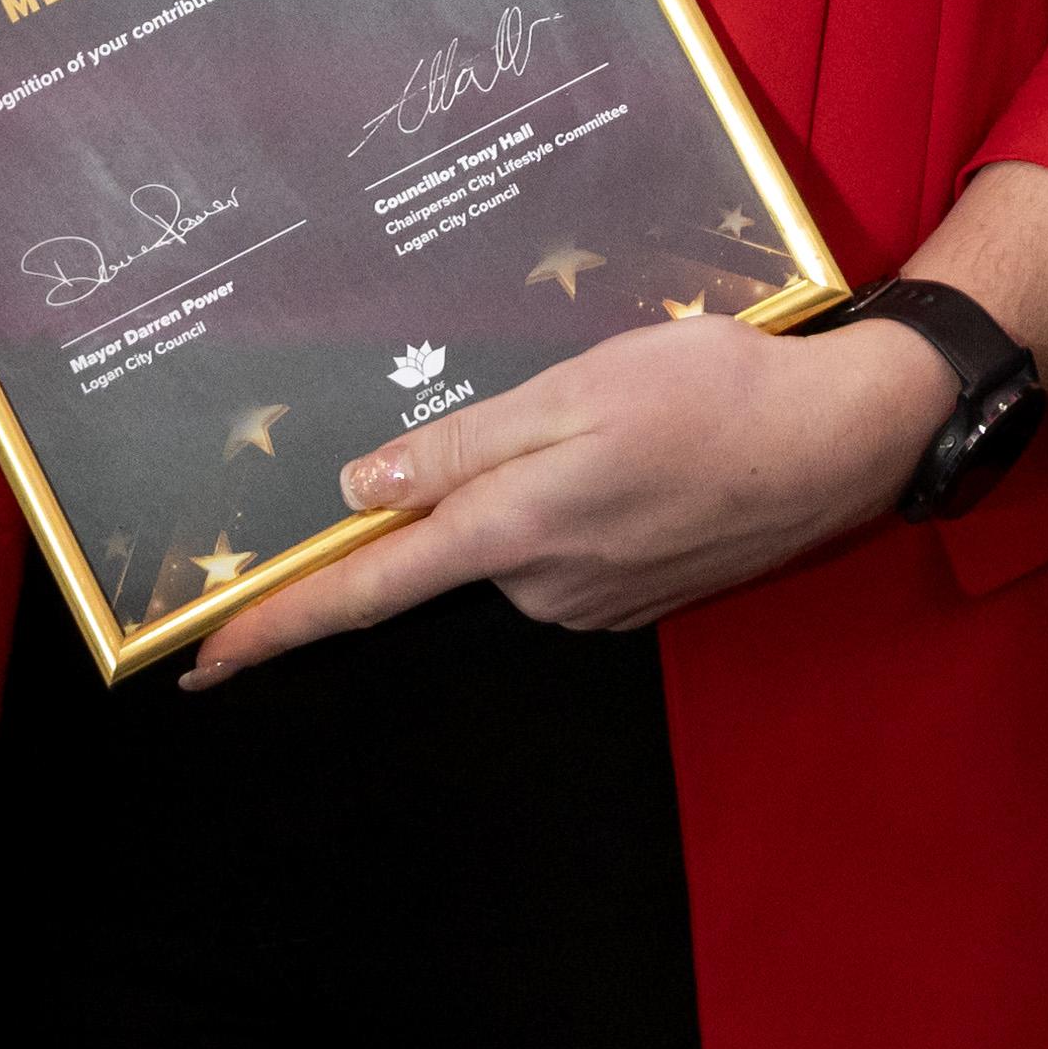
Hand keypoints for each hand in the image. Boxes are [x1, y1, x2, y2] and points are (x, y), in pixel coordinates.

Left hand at [178, 310, 950, 683]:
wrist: (843, 439)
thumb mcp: (578, 386)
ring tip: (620, 414)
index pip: (366, 592)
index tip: (203, 662)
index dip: (277, 626)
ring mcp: (592, 601)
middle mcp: (542, 587)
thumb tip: (359, 490)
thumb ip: (463, 443)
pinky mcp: (632, 597)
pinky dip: (581, 501)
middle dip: (464, 484)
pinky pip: (565, 549)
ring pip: (511, 540)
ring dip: (533, 488)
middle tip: (553, 404)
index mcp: (515, 531)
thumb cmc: (715, 391)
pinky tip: (641, 454)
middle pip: (446, 548)